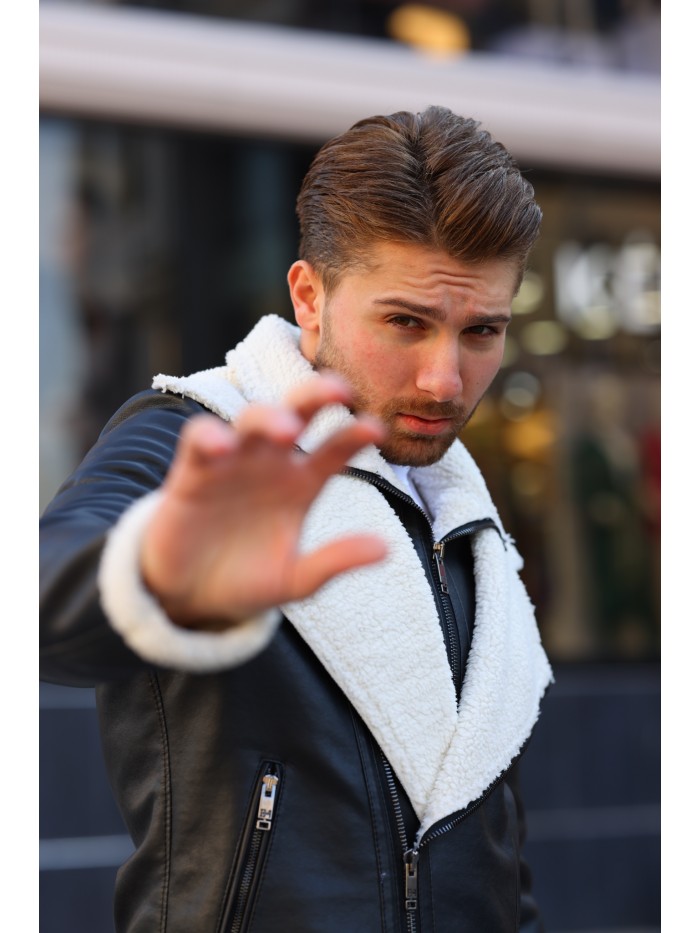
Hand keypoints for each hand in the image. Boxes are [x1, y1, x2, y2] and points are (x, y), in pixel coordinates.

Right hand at [140, 374, 387, 630]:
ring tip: (288, 431)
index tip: (376, 430)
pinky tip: (223, 446)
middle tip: (340, 390)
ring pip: (252, 419)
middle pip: (297, 413)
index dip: (355, 436)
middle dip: (317, 395)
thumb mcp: (297, 579)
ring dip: (269, 418)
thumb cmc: (248, 582)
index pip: (335, 449)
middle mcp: (270, 464)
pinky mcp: (192, 474)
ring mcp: (232, 464)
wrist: (192, 600)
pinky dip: (209, 436)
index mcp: (302, 484)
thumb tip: (386, 548)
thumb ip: (335, 560)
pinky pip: (199, 440)